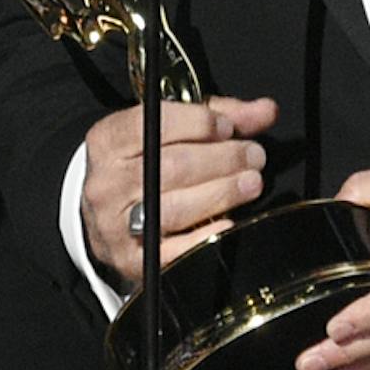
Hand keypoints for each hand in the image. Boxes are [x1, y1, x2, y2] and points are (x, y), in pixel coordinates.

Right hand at [81, 94, 277, 288]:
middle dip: (222, 159)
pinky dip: (206, 235)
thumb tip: (266, 110)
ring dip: (222, 193)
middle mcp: (107, 182)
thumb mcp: (171, 128)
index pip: (153, 125)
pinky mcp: (131, 259)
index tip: (228, 127)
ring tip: (251, 182)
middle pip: (172, 167)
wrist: (103, 214)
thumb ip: (218, 115)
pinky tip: (230, 221)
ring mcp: (116, 223)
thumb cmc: (144, 163)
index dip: (197, 123)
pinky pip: (174, 251)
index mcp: (109, 141)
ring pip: (176, 207)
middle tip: (254, 155)